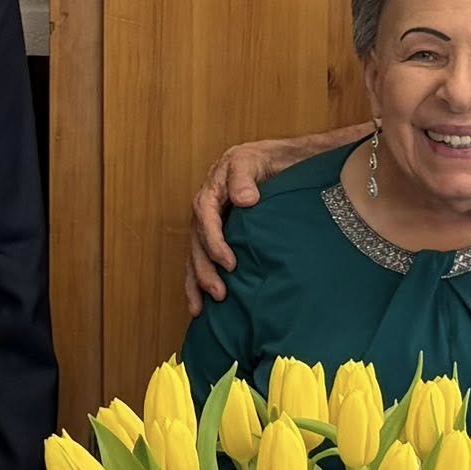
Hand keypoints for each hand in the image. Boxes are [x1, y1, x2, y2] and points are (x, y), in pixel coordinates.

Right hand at [184, 140, 284, 315]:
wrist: (275, 161)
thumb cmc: (263, 160)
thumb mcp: (252, 160)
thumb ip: (244, 177)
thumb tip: (243, 200)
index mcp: (210, 192)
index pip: (205, 218)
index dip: (214, 242)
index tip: (230, 263)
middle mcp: (205, 211)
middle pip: (196, 243)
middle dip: (204, 270)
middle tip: (220, 293)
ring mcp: (210, 226)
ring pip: (195, 256)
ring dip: (196, 282)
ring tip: (201, 309)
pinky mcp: (218, 237)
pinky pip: (203, 259)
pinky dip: (199, 281)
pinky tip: (201, 305)